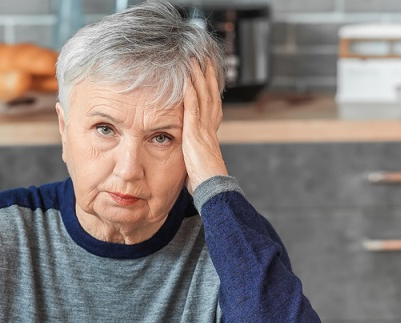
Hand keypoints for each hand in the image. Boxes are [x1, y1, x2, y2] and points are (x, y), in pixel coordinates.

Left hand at [182, 59, 227, 194]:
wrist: (213, 187)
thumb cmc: (205, 181)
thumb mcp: (198, 163)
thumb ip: (194, 154)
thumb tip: (189, 158)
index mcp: (210, 133)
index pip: (211, 105)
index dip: (211, 88)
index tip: (208, 73)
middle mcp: (209, 127)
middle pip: (210, 94)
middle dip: (207, 75)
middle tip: (205, 57)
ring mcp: (204, 128)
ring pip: (203, 96)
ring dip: (198, 76)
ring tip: (195, 60)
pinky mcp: (195, 132)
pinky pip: (193, 106)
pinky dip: (191, 91)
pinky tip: (187, 78)